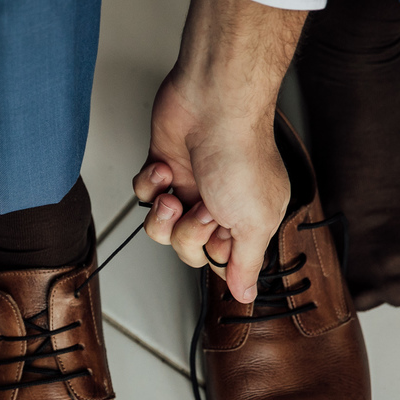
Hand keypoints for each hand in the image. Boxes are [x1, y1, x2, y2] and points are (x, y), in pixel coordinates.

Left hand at [133, 78, 288, 303]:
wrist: (212, 104)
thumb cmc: (240, 154)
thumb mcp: (255, 222)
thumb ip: (247, 262)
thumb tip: (246, 295)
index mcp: (246, 219)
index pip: (219, 260)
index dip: (211, 253)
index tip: (217, 237)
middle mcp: (218, 204)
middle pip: (186, 248)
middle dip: (186, 234)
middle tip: (201, 209)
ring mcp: (189, 185)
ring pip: (160, 227)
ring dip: (162, 214)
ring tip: (174, 192)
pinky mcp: (164, 167)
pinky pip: (144, 194)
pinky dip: (150, 183)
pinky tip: (165, 167)